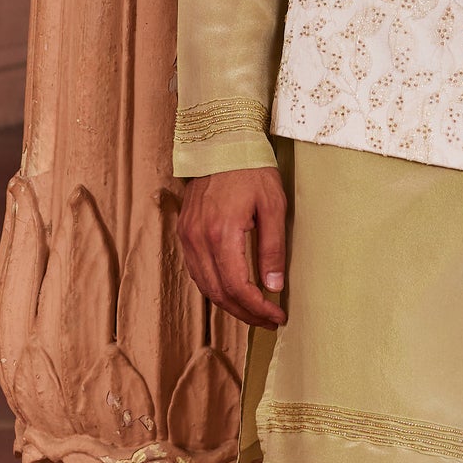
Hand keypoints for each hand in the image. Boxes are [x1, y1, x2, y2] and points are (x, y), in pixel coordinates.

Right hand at [177, 166, 289, 327]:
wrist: (222, 141)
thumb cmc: (251, 170)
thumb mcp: (273, 206)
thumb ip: (272, 249)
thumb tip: (273, 287)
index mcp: (222, 233)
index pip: (237, 287)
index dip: (258, 308)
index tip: (277, 316)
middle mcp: (199, 238)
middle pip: (219, 293)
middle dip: (245, 313)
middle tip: (268, 321)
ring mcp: (188, 235)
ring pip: (205, 285)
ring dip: (229, 304)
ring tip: (254, 311)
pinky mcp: (185, 231)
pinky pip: (196, 270)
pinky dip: (214, 287)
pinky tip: (232, 290)